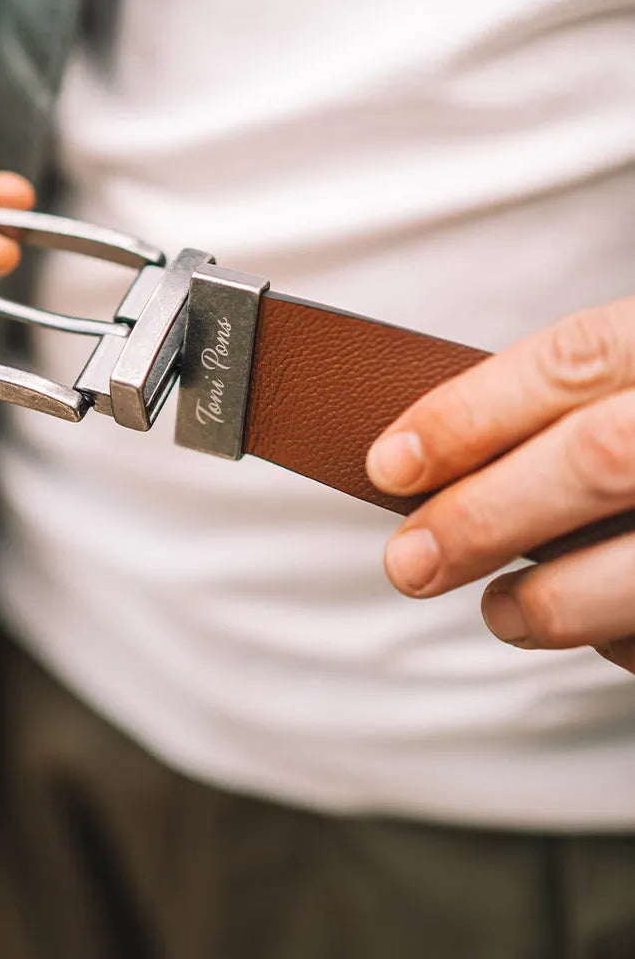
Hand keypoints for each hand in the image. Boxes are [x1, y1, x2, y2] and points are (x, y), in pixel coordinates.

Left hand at [366, 303, 634, 673]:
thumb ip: (595, 396)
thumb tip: (452, 460)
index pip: (574, 359)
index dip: (470, 412)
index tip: (388, 464)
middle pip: (599, 458)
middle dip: (484, 517)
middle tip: (410, 562)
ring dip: (555, 601)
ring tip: (501, 613)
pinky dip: (631, 640)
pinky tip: (605, 634)